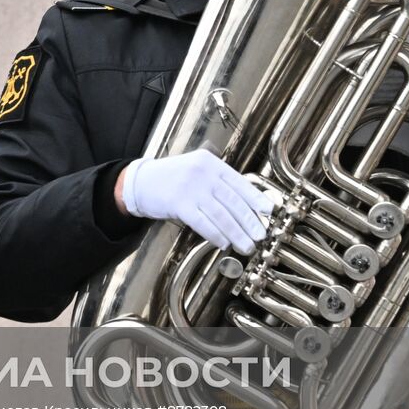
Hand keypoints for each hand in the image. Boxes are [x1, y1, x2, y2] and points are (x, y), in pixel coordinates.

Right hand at [118, 149, 270, 253]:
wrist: (140, 181)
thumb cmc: (171, 178)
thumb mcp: (197, 169)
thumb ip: (218, 181)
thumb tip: (247, 203)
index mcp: (211, 163)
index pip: (240, 183)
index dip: (257, 199)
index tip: (268, 213)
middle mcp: (203, 173)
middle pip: (233, 201)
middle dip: (250, 222)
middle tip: (260, 236)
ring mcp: (190, 188)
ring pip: (221, 215)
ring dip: (236, 233)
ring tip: (246, 246)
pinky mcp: (179, 203)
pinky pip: (203, 223)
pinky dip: (216, 235)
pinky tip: (224, 243)